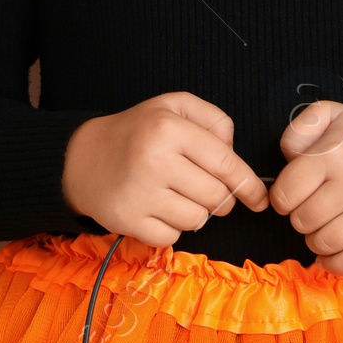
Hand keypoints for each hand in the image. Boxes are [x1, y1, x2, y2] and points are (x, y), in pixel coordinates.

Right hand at [62, 92, 270, 250]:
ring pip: (198, 220)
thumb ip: (213, 119)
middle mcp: (154, 160)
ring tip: (173, 194)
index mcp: (168, 128)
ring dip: (194, 212)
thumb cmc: (137, 132)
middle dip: (218, 197)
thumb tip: (234, 153)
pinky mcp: (127, 220)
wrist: (82, 158)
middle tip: (201, 187)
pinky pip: (172, 237)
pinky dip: (171, 227)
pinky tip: (155, 208)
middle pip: (217, 197)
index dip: (249, 185)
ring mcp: (139, 193)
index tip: (259, 199)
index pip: (226, 164)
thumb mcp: (173, 106)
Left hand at [268, 102, 342, 273]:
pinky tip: (331, 255)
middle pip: (303, 221)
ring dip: (317, 241)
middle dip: (301, 218)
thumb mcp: (330, 116)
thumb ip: (299, 129)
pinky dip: (337, 264)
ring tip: (324, 226)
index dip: (282, 199)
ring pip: (324, 243)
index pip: (285, 195)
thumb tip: (289, 158)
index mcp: (334, 154)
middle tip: (313, 208)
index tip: (292, 196)